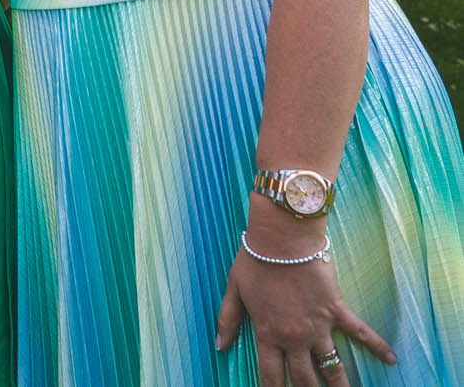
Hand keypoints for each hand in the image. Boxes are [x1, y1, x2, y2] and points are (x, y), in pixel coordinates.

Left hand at [214, 231, 394, 386]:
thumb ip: (228, 320)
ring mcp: (318, 327)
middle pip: (304, 377)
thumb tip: (220, 346)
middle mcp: (294, 337)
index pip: (270, 373)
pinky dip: (378, 346)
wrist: (282, 240)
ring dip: (340, 384)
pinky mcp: (337, 311)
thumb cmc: (255, 261)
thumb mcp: (234, 290)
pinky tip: (392, 360)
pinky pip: (361, 333)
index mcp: (267, 333)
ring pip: (333, 366)